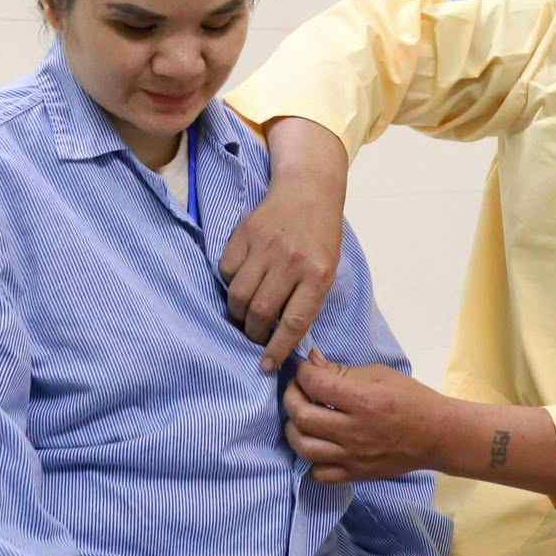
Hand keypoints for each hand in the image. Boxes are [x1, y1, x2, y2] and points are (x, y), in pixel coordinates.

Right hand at [219, 119, 347, 372]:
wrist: (309, 189)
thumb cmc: (321, 237)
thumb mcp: (328, 270)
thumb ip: (308, 302)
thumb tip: (285, 340)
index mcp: (318, 275)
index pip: (294, 322)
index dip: (277, 349)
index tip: (265, 366)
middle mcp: (291, 262)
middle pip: (261, 312)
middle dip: (253, 333)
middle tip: (253, 336)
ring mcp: (266, 247)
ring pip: (239, 295)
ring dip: (238, 313)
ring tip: (244, 314)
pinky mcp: (245, 234)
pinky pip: (227, 271)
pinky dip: (230, 283)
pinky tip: (242, 281)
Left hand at [283, 355, 449, 483]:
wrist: (436, 435)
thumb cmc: (411, 399)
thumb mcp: (380, 375)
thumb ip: (342, 370)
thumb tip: (311, 361)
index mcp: (363, 401)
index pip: (316, 384)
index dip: (303, 372)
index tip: (306, 369)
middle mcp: (354, 431)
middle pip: (301, 416)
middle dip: (291, 397)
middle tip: (298, 389)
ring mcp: (353, 457)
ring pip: (304, 447)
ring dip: (294, 429)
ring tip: (301, 418)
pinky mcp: (355, 474)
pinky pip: (319, 474)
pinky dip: (311, 460)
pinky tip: (318, 444)